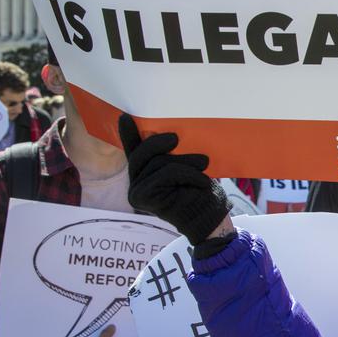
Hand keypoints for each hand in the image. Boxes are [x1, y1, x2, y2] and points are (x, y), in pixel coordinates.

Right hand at [117, 113, 231, 244]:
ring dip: (186, 162)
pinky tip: (202, 182)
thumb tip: (170, 133)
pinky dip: (189, 174)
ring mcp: (136, 192)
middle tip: (176, 138)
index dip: (128, 134)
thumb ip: (173, 153)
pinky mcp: (142, 198)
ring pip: (159, 162)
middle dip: (161, 143)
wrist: (211, 219)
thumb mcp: (188, 166)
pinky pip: (166, 173)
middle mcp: (135, 184)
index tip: (126, 116)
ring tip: (204, 167)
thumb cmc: (202, 192)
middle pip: (142, 152)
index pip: (134, 150)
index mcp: (145, 175)